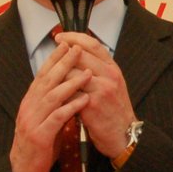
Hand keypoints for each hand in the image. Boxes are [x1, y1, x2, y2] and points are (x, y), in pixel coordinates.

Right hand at [10, 41, 90, 171]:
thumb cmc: (39, 146)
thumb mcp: (46, 121)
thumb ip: (54, 105)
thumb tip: (69, 89)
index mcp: (30, 102)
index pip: (42, 75)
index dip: (54, 59)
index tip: (67, 45)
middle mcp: (29, 107)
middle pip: (47, 80)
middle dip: (63, 63)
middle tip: (77, 49)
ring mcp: (32, 121)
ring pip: (52, 96)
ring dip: (71, 83)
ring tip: (87, 73)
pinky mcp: (39, 136)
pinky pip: (57, 118)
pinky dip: (71, 107)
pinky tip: (84, 99)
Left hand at [56, 32, 136, 159]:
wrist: (122, 134)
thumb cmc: (114, 110)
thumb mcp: (112, 84)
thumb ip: (98, 70)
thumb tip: (77, 55)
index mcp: (113, 69)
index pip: (93, 45)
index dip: (75, 37)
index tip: (60, 37)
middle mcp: (109, 75)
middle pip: (80, 55)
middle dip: (62, 52)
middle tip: (50, 52)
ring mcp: (101, 89)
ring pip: (72, 72)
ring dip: (59, 73)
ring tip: (50, 74)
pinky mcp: (92, 103)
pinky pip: (69, 91)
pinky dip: (60, 91)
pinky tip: (53, 92)